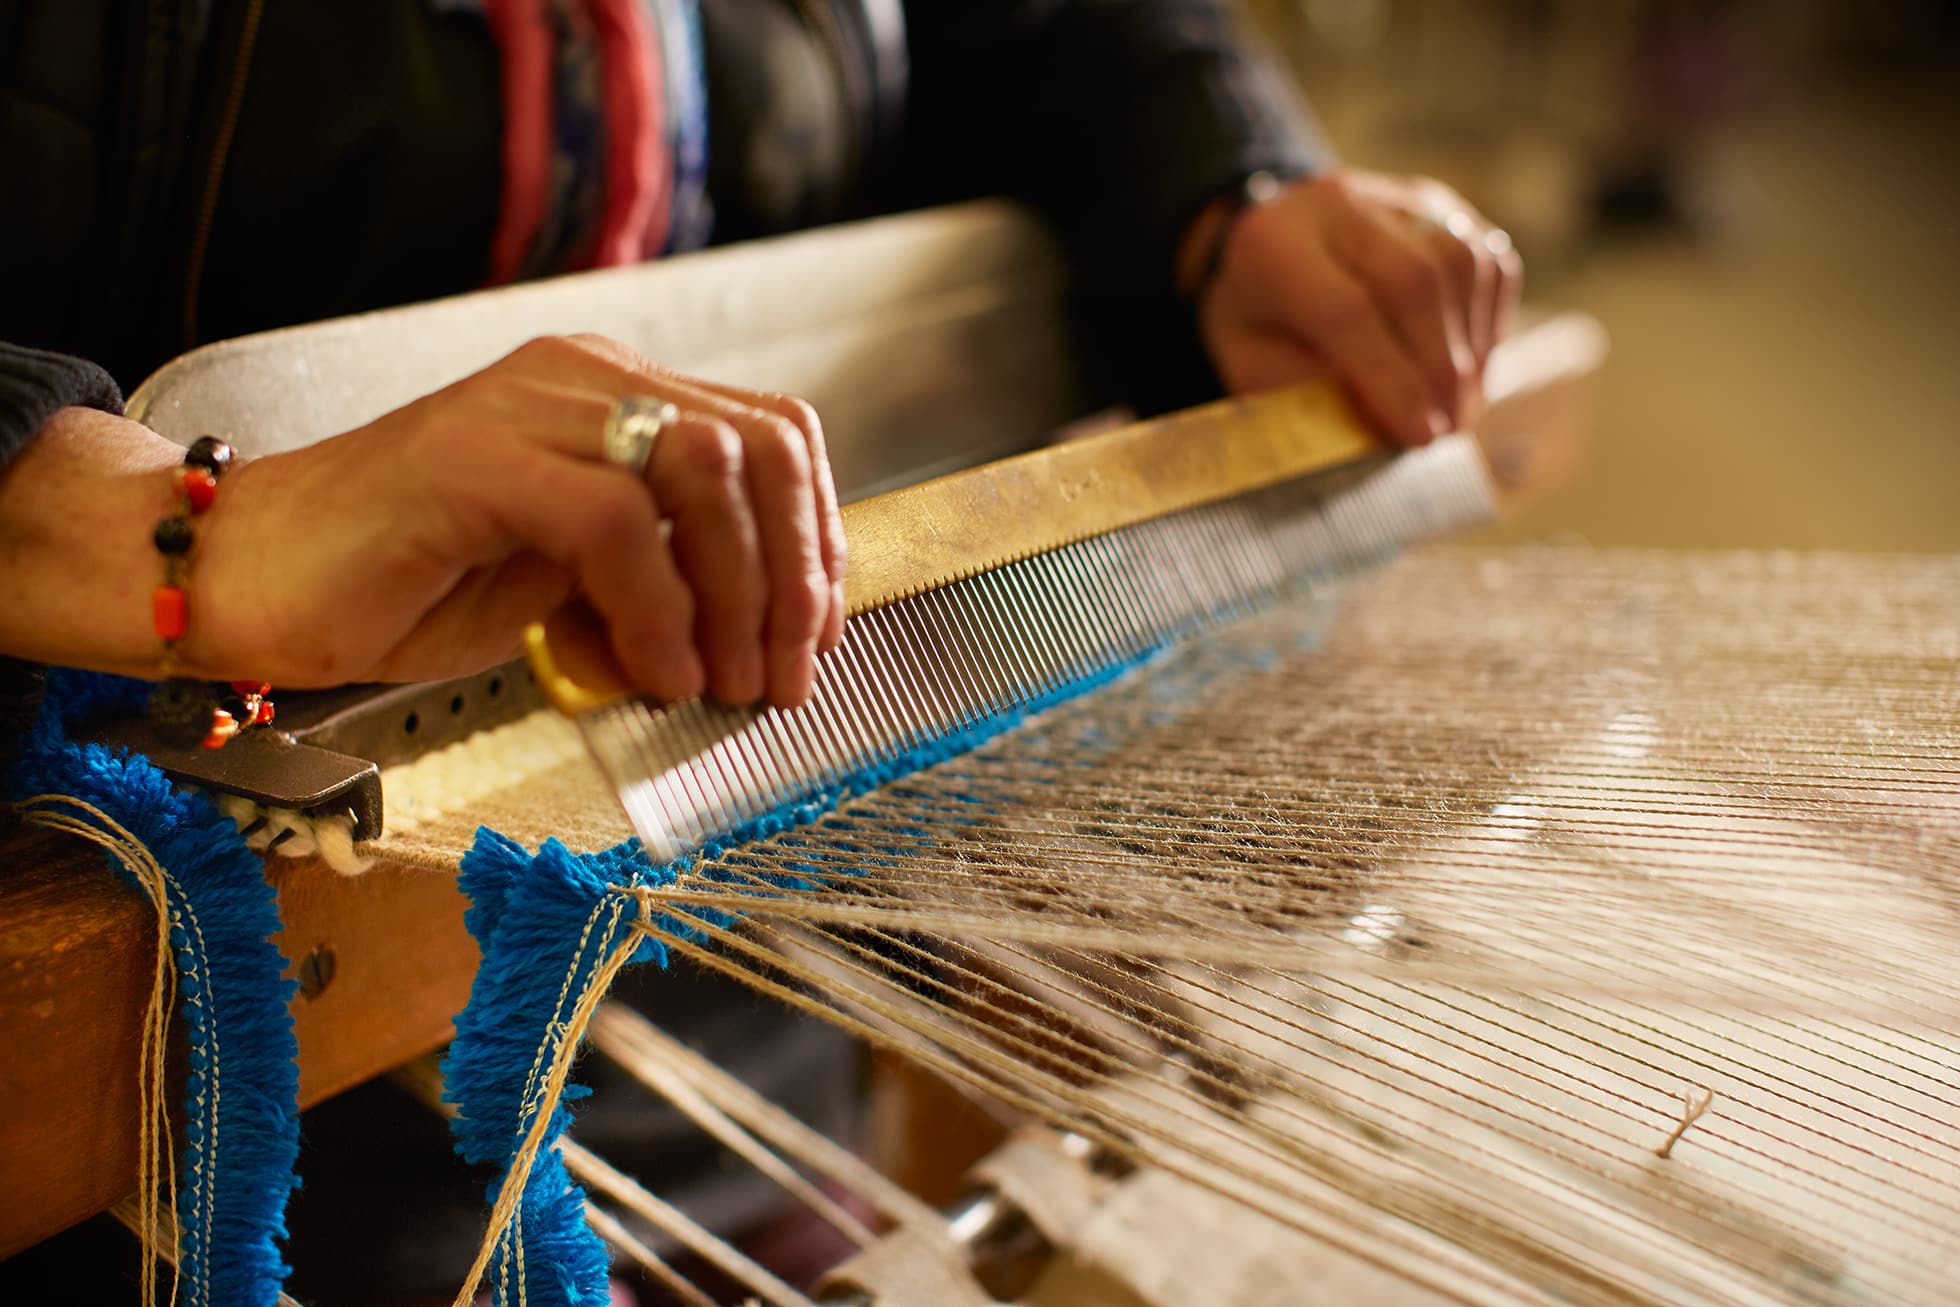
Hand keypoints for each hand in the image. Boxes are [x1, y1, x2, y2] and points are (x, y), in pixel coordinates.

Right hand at [0, 336, 847, 708]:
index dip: (815, 541)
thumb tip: (756, 639)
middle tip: (778, 679)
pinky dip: (657, 610)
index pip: (772, 438)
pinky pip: (613, 521)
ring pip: (703, 469)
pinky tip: (653, 676)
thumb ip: (658, 583)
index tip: (812, 637)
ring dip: (737, 595)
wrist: (247, 579)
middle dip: (792, 577)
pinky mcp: (474, 457)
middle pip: (759, 448)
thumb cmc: (400, 586)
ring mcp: (527, 408)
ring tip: (718, 685)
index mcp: (614, 398)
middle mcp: (583, 381)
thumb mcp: (569, 586)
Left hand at [1186, 168, 1522, 445]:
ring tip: (1461, 403)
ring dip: (1471, 346)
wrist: (1261, 245)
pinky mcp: (1437, 202)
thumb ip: (1310, 389)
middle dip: (1440, 368)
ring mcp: (1393, 194)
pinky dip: (1487, 318)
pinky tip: (1472, 362)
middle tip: (1449, 428)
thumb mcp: (1251, 362)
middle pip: (1414, 280)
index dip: (1392, 379)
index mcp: (1273, 242)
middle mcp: (1336, 202)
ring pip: (1461, 262)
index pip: (1346, 310)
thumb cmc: (1254, 318)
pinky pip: (1486, 258)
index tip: (1420, 436)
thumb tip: (1390, 422)